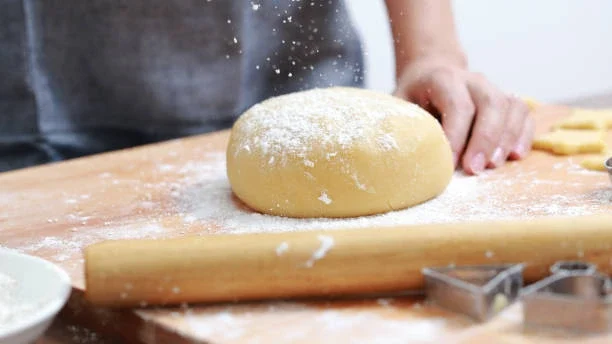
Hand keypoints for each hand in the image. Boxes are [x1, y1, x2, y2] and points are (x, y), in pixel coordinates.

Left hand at [393, 57, 534, 174]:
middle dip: (485, 139)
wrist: (430, 73)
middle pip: (491, 103)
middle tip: (475, 169)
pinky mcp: (506, 100)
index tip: (450, 163)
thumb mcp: (399, 105)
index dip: (456, 135)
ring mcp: (493, 88)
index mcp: (443, 78)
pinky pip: (524, 114)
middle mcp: (473, 80)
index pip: (457, 105)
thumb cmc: (413, 97)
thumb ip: (402, 125)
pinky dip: (523, 135)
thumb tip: (405, 156)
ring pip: (512, 107)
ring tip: (494, 165)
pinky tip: (515, 156)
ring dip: (506, 139)